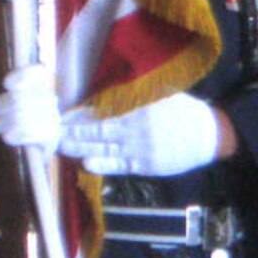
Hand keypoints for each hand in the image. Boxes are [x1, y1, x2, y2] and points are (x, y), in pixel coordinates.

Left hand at [0, 64, 61, 150]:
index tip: (5, 83)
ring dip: (12, 121)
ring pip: (36, 115)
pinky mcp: (51, 138)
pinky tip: (7, 137)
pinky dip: (22, 135)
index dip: (24, 75)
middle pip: (32, 95)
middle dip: (9, 103)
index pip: (37, 71)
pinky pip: (42, 134)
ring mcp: (51, 118)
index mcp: (29, 82)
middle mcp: (45, 97)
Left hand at [61, 92, 220, 176]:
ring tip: (59, 145)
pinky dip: (102, 165)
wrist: (209, 135)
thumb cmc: (182, 110)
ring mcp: (141, 148)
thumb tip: (103, 92)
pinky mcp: (146, 165)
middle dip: (72, 130)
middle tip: (48, 130)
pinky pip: (120, 166)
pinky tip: (86, 164)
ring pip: (104, 147)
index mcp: (140, 106)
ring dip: (79, 147)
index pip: (102, 109)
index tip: (60, 112)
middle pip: (97, 129)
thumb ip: (133, 94)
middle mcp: (137, 127)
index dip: (79, 112)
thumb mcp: (160, 94)